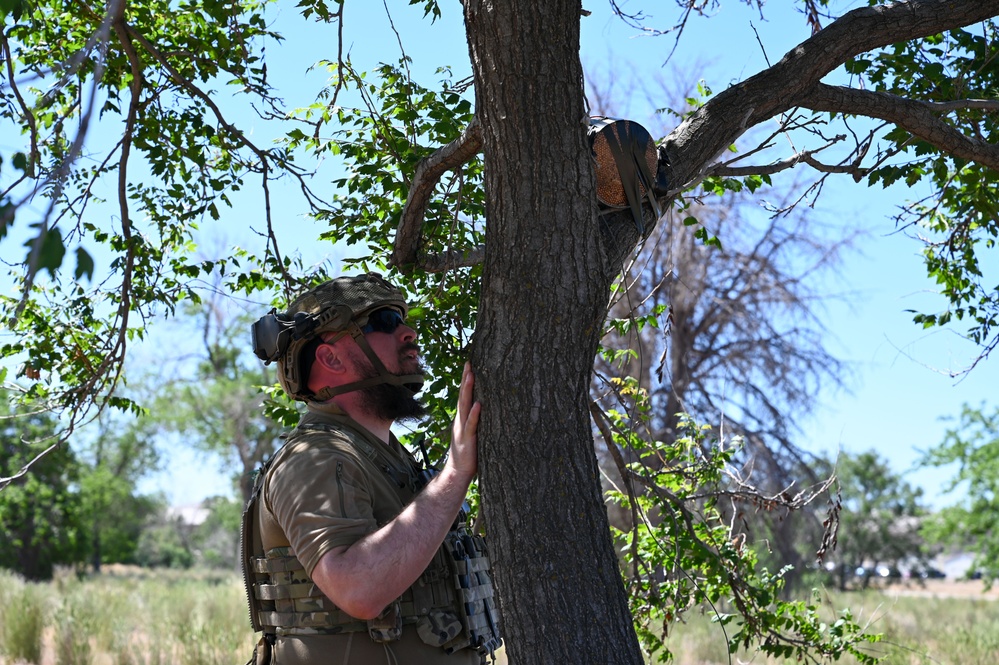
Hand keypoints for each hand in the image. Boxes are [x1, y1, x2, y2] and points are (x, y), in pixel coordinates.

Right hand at [447, 362, 479, 479]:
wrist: (458, 472)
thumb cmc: (469, 453)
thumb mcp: (473, 433)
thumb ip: (477, 420)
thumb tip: (486, 406)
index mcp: (463, 418)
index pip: (464, 395)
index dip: (466, 380)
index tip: (470, 364)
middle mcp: (461, 420)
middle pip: (462, 396)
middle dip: (465, 379)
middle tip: (469, 363)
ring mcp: (463, 429)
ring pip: (465, 406)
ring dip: (468, 391)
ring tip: (471, 376)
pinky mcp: (468, 440)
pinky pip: (471, 425)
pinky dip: (474, 414)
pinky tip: (478, 404)